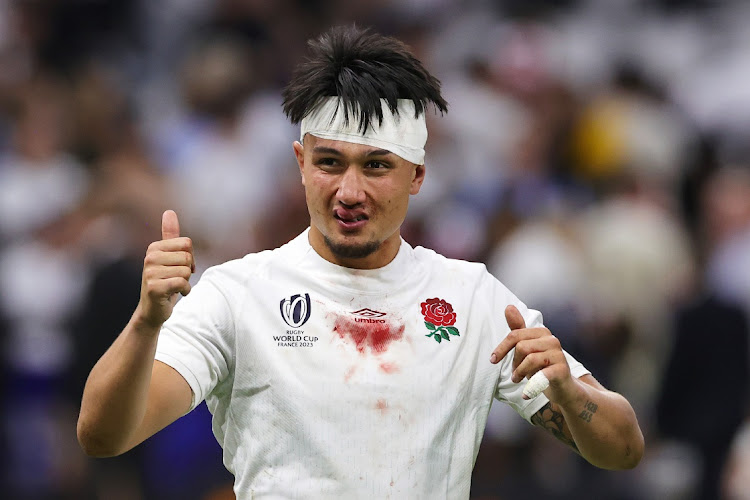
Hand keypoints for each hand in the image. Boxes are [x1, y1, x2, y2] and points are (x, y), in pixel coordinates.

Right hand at [136, 210, 194, 329]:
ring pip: (186, 271)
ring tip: (174, 286)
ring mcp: (150, 272)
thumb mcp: (168, 257)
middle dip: (188, 270)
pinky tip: (175, 294)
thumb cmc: (164, 281)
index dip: (190, 257)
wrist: (153, 310)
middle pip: (187, 257)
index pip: (187, 243)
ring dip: (186, 282)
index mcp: (154, 247)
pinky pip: (182, 283)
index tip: (181, 267)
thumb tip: (169, 211)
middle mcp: (150, 257)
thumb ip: (169, 235)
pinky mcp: (154, 288)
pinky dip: (185, 290)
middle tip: (177, 278)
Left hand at [490, 305, 576, 402]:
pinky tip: (526, 394)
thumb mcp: (528, 348)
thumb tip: (508, 307)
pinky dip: (531, 386)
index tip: (493, 360)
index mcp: (542, 332)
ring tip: (518, 381)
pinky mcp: (562, 370)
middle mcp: (552, 340)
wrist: (564, 388)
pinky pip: (541, 375)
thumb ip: (518, 329)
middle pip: (521, 347)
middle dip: (514, 363)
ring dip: (519, 373)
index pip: (515, 335)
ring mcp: (558, 354)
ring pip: (530, 359)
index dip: (502, 348)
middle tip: (514, 374)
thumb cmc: (542, 367)